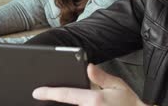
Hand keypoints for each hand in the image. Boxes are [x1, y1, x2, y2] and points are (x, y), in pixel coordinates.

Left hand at [33, 63, 147, 105]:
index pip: (66, 94)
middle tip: (45, 97)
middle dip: (55, 103)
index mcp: (94, 99)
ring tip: (61, 102)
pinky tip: (70, 105)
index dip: (49, 93)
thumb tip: (88, 66)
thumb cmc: (130, 104)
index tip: (37, 92)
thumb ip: (101, 76)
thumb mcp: (118, 85)